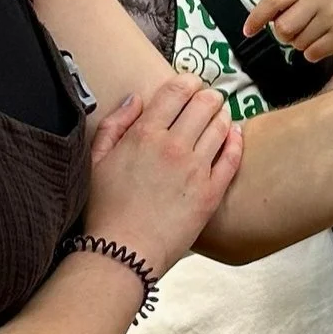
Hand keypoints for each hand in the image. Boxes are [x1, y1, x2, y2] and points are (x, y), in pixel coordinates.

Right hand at [83, 73, 242, 272]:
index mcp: (145, 134)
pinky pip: (232, 157)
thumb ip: (115, 125)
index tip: (191, 84)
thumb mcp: (95, 160)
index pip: (176, 91)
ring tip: (220, 117)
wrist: (121, 252)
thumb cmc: (104, 210)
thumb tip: (136, 100)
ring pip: (222, 126)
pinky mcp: (211, 193)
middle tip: (208, 100)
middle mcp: (173, 146)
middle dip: (210, 96)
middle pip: (205, 103)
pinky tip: (235, 135)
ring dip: (223, 115)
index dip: (188, 81)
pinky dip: (236, 140)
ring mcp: (195, 169)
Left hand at [245, 0, 332, 68]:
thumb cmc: (327, 10)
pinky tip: (324, 44)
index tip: (248, 31)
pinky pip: (312, 53)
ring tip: (315, 35)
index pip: (274, 0)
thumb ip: (283, 4)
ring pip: (297, 43)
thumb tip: (254, 21)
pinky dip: (313, 53)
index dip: (257, 17)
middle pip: (283, 27)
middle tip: (298, 31)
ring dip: (301, 44)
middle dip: (285, 35)